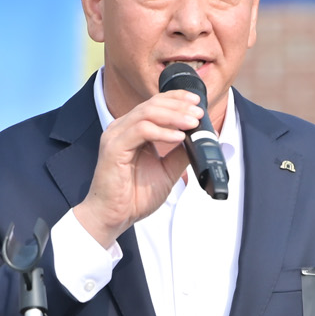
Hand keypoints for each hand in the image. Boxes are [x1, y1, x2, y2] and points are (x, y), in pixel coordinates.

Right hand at [71, 90, 203, 246]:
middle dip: (179, 106)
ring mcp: (116, 136)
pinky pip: (141, 130)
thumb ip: (180, 153)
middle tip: (198, 113)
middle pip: (152, 104)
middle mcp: (122, 128)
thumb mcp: (167, 171)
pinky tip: (178, 137)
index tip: (197, 102)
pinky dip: (162, 132)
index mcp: (133, 130)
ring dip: (174, 116)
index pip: (155, 104)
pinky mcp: (114, 148)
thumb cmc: (134, 196)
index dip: (177, 98)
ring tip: (192, 123)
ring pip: (147, 113)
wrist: (114, 217)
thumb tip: (200, 139)